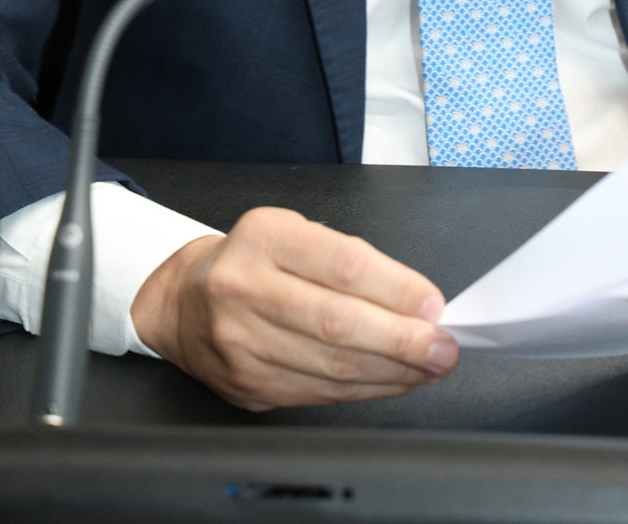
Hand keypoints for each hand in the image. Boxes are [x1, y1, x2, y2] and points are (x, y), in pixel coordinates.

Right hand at [130, 206, 458, 409]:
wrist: (184, 301)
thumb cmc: (254, 261)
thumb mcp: (294, 234)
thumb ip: (350, 260)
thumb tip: (415, 301)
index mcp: (264, 237)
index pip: (344, 264)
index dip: (396, 288)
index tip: (433, 305)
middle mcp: (244, 288)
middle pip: (338, 322)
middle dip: (402, 340)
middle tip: (443, 348)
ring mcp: (241, 342)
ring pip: (331, 365)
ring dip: (392, 371)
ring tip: (429, 368)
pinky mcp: (247, 385)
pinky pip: (319, 392)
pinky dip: (365, 390)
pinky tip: (393, 381)